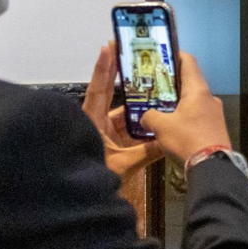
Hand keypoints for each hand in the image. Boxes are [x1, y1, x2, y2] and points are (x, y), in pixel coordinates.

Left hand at [83, 45, 164, 177]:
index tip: (109, 47)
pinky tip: (156, 118)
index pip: (98, 89)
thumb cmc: (91, 180)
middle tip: (130, 55)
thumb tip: (167, 140)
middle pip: (109, 94)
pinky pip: (128, 129)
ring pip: (123, 114)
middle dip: (121, 76)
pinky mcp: (111, 144)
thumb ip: (146, 151)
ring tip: (155, 88)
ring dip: (138, 105)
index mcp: (91, 122)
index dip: (104, 67)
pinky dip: (141, 124)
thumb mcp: (122, 164)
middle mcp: (95, 123)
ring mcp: (103, 133)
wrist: (80, 201)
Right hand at [139, 52, 231, 165]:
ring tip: (159, 106)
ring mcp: (215, 112)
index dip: (174, 55)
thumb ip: (149, 116)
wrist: (212, 165)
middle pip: (190, 81)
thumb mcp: (161, 126)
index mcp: (198, 89)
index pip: (188, 61)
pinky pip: (197, 114)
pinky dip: (185, 114)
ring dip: (177, 101)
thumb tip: (146, 117)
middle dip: (171, 82)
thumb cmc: (187, 138)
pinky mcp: (216, 126)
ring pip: (193, 100)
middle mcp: (209, 97)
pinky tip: (172, 124)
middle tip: (154, 84)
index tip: (161, 55)